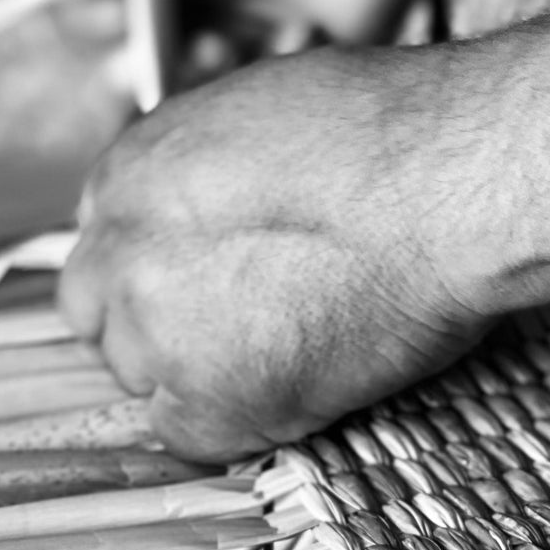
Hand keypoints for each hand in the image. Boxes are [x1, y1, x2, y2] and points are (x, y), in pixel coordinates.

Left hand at [58, 47, 495, 461]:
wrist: (446, 187)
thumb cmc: (393, 134)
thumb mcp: (266, 112)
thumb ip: (213, 171)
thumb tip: (226, 201)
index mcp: (131, 170)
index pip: (107, 244)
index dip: (163, 266)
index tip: (208, 278)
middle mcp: (122, 250)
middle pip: (103, 316)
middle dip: (161, 323)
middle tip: (243, 321)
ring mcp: (158, 330)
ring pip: (146, 378)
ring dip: (202, 373)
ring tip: (291, 346)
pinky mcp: (209, 400)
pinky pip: (192, 438)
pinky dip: (239, 425)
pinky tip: (296, 384)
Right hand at [59, 0, 431, 85]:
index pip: (86, 15)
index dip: (93, 26)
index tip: (121, 18)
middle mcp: (176, 13)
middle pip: (126, 75)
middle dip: (136, 78)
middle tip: (165, 60)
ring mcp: (232, 48)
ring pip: (189, 105)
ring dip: (203, 84)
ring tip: (232, 44)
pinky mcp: (290, 75)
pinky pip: (263, 113)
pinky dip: (276, 76)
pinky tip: (306, 27)